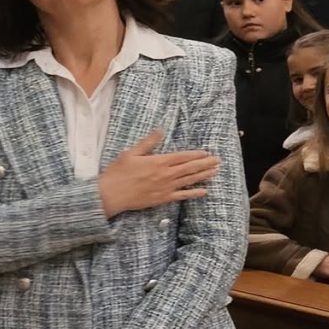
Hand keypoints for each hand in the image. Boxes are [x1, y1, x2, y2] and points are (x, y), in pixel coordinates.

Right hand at [97, 130, 216, 217]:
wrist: (110, 195)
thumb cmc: (118, 173)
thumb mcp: (130, 153)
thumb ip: (148, 142)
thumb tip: (160, 130)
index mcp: (158, 162)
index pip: (182, 157)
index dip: (196, 155)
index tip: (207, 153)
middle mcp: (165, 174)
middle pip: (190, 168)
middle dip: (205, 163)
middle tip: (218, 160)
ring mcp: (166, 188)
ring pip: (189, 180)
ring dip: (203, 175)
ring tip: (215, 171)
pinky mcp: (163, 199)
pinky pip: (182, 196)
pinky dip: (194, 193)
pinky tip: (204, 191)